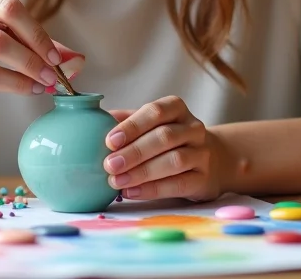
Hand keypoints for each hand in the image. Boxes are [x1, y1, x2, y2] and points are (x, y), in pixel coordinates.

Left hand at [102, 96, 223, 201]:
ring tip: (117, 182)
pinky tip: (133, 192)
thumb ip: (125, 121)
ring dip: (142, 172)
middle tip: (109, 165)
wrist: (209, 160)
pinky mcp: (203, 179)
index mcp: (176, 108)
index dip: (132, 126)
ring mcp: (201, 153)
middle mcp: (193, 128)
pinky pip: (179, 184)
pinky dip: (153, 189)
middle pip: (164, 137)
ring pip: (174, 161)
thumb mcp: (150, 124)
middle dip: (134, 152)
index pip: (155, 112)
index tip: (110, 141)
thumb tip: (91, 121)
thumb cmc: (169, 139)